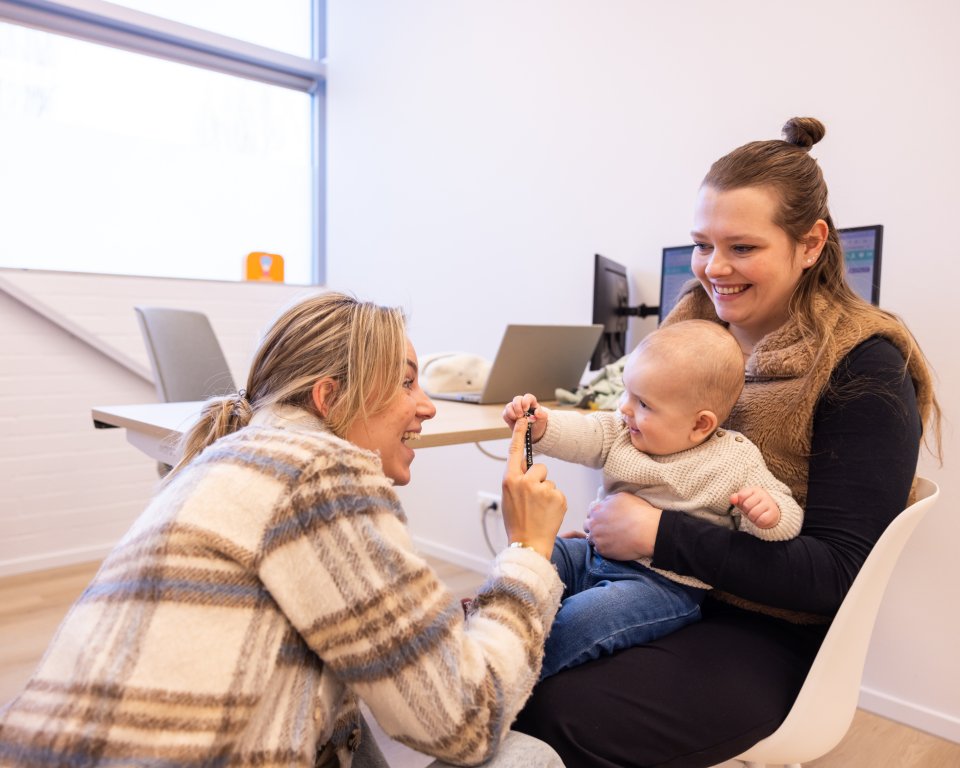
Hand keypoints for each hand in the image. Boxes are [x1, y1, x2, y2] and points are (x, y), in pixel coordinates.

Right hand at [501, 416, 566, 558]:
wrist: (529, 544)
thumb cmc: (517, 521)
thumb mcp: (509, 497)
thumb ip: (517, 480)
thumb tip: (528, 469)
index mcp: (510, 479)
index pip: (515, 450)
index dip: (520, 433)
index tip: (524, 418)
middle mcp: (526, 481)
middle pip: (539, 467)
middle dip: (539, 480)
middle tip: (533, 500)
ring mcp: (543, 489)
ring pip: (549, 481)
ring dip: (547, 492)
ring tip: (540, 510)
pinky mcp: (558, 497)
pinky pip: (557, 492)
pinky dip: (555, 502)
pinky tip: (548, 514)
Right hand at [502, 394, 547, 442]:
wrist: (533, 434)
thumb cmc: (538, 425)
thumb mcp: (543, 421)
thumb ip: (542, 415)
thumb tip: (537, 411)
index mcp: (531, 403)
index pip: (527, 397)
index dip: (525, 401)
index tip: (526, 409)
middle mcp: (522, 404)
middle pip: (517, 399)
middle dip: (517, 407)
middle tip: (520, 416)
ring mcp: (514, 410)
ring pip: (509, 406)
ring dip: (511, 412)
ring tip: (517, 419)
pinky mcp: (509, 416)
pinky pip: (505, 414)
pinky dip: (508, 417)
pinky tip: (513, 422)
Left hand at [584, 493, 660, 559]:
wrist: (647, 531)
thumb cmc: (637, 511)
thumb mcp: (621, 497)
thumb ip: (608, 501)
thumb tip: (605, 504)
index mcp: (597, 510)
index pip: (591, 513)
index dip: (598, 515)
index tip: (605, 519)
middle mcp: (593, 524)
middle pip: (588, 526)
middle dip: (595, 526)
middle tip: (607, 529)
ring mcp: (597, 538)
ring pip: (592, 539)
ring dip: (599, 538)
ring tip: (611, 539)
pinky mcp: (603, 551)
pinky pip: (599, 550)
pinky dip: (605, 548)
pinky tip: (615, 546)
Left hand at [731, 487, 780, 529]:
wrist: (771, 513)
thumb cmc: (754, 506)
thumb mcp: (744, 501)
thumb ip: (736, 498)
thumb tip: (732, 499)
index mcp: (754, 489)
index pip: (741, 496)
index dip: (741, 503)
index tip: (746, 504)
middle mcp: (763, 494)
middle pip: (746, 505)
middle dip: (746, 511)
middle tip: (752, 511)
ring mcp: (769, 503)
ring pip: (753, 514)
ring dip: (752, 518)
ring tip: (756, 515)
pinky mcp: (773, 513)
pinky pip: (761, 520)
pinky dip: (758, 522)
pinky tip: (761, 519)